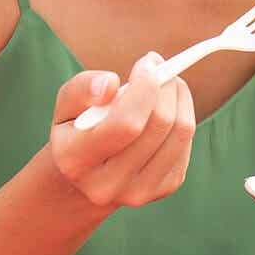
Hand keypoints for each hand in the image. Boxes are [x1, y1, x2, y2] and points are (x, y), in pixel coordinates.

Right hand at [48, 52, 196, 208]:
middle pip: (159, 125)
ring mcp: (138, 192)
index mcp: (74, 161)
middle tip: (161, 66)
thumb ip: (82, 88)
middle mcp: (106, 185)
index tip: (148, 63)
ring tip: (166, 83)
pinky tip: (166, 109)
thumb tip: (111, 85)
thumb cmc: (77, 128)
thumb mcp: (67, 104)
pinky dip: (183, 115)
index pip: (125, 124)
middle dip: (166, 86)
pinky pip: (187, 142)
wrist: (87, 176)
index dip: (145, 88)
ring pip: (180, 132)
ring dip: (179, 97)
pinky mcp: (164, 189)